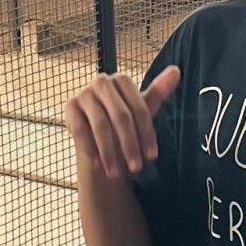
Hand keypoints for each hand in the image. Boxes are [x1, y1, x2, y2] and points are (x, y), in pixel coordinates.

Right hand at [65, 65, 181, 180]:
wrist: (97, 137)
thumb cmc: (123, 123)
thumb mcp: (143, 110)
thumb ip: (158, 92)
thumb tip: (176, 71)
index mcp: (122, 80)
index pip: (138, 108)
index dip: (146, 134)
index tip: (152, 157)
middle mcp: (102, 82)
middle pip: (121, 117)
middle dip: (130, 146)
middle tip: (136, 168)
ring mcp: (84, 93)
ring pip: (101, 126)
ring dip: (110, 153)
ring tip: (117, 173)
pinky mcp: (69, 107)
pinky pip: (80, 130)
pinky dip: (90, 149)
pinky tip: (98, 165)